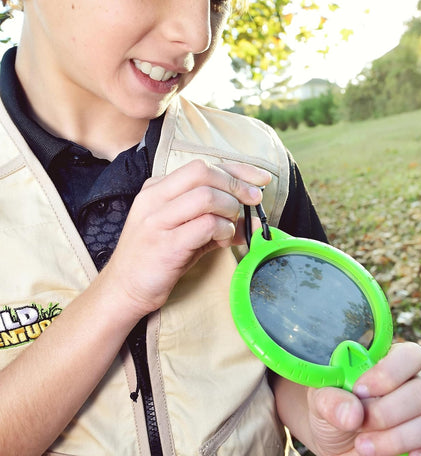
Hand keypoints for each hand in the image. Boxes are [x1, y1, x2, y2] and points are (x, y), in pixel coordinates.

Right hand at [101, 159, 270, 318]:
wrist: (124, 289)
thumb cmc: (158, 258)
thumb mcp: (187, 232)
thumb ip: (217, 222)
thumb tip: (253, 221)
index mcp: (157, 188)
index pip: (202, 166)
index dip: (237, 169)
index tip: (260, 179)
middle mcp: (154, 198)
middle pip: (203, 172)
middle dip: (236, 184)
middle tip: (254, 200)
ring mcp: (157, 220)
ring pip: (206, 196)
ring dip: (230, 210)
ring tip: (230, 228)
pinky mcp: (165, 244)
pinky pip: (206, 225)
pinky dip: (223, 230)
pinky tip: (223, 241)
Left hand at [305, 342, 420, 455]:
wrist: (335, 443)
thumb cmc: (332, 412)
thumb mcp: (320, 402)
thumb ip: (330, 400)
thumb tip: (352, 413)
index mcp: (392, 363)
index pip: (412, 355)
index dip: (389, 372)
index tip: (360, 391)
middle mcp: (416, 386)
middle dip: (389, 412)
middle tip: (359, 424)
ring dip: (400, 437)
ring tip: (363, 446)